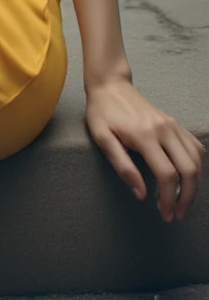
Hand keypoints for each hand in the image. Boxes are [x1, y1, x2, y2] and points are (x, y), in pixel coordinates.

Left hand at [86, 76, 204, 221]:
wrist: (110, 85)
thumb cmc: (102, 112)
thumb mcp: (102, 139)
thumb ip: (123, 167)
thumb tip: (141, 194)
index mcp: (144, 135)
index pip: (167, 175)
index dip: (168, 199)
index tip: (164, 214)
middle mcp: (164, 129)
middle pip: (189, 169)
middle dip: (187, 197)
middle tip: (177, 214)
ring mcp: (172, 124)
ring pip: (196, 159)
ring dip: (194, 184)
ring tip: (182, 200)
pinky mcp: (175, 123)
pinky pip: (195, 147)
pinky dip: (196, 165)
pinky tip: (187, 177)